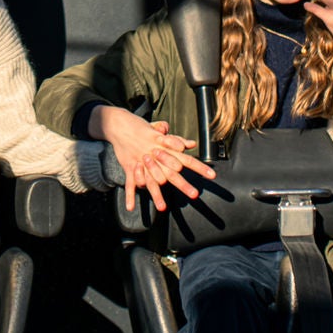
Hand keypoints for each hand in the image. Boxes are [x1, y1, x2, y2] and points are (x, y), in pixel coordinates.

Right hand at [90, 105, 214, 213]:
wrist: (119, 124)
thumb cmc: (141, 129)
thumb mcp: (159, 132)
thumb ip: (175, 141)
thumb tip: (192, 144)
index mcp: (165, 148)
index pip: (186, 159)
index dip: (200, 167)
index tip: (212, 175)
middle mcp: (155, 156)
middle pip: (172, 173)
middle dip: (183, 184)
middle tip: (195, 194)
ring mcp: (141, 162)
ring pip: (151, 181)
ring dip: (157, 195)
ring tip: (163, 208)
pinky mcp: (129, 166)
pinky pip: (130, 182)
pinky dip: (130, 195)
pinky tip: (130, 208)